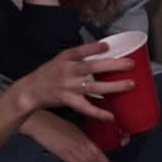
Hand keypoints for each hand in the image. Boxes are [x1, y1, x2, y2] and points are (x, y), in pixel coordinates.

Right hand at [14, 42, 133, 119]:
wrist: (30, 90)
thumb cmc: (49, 73)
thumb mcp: (61, 59)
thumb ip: (78, 56)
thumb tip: (103, 49)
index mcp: (66, 59)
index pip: (81, 50)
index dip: (94, 47)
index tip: (108, 46)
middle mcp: (68, 71)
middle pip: (93, 67)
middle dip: (113, 65)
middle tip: (131, 64)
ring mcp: (69, 87)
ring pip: (94, 86)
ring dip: (113, 86)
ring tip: (130, 84)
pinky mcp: (68, 101)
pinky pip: (85, 108)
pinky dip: (98, 112)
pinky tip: (111, 116)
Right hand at [23, 110, 116, 161]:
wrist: (40, 122)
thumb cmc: (55, 122)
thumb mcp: (72, 128)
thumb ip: (81, 138)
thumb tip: (88, 146)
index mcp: (83, 136)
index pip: (98, 152)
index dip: (105, 161)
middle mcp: (80, 144)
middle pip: (94, 159)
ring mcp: (71, 149)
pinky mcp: (62, 154)